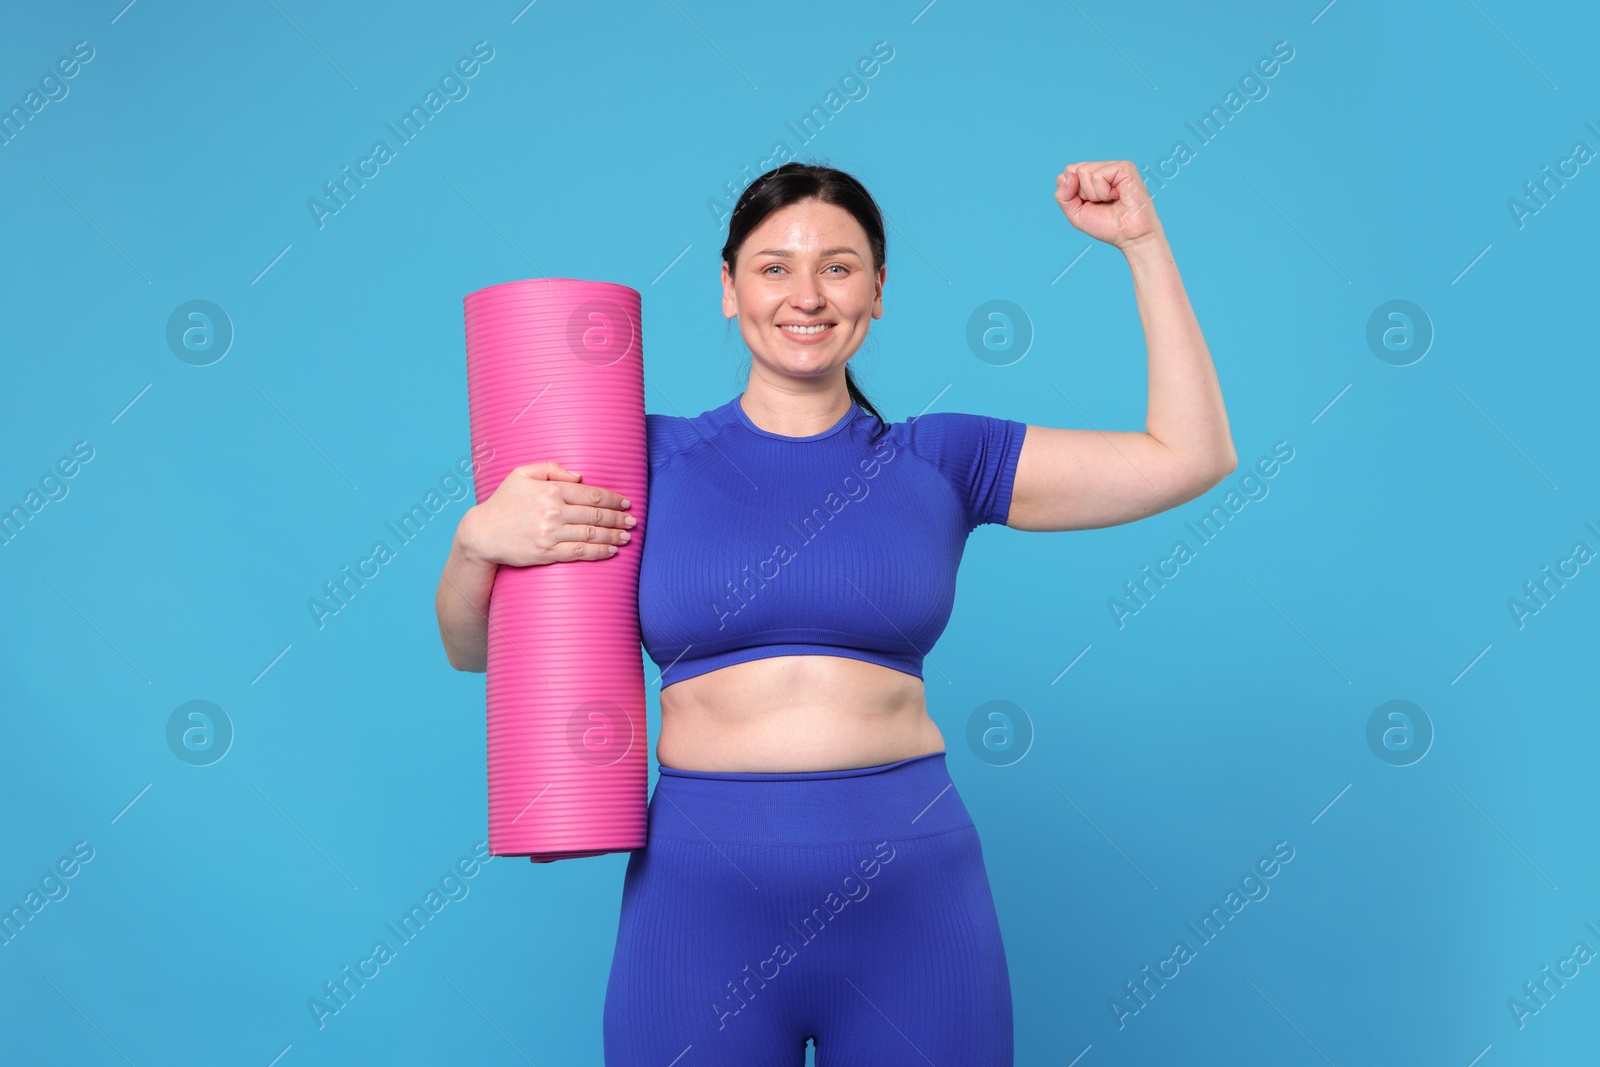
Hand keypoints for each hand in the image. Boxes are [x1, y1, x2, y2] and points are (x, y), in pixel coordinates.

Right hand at [457, 461, 634, 566]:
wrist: (482, 534)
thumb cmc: (503, 502)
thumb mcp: (521, 474)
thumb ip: (551, 469)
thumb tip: (580, 476)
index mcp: (550, 490)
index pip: (591, 495)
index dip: (612, 499)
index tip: (626, 503)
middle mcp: (553, 512)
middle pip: (596, 515)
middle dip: (618, 518)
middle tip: (632, 521)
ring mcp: (551, 534)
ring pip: (592, 535)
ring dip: (614, 536)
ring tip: (627, 537)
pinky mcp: (547, 553)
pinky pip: (581, 553)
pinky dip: (600, 552)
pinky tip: (611, 551)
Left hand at [1054, 161, 1163, 250]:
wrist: (1130, 237)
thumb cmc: (1107, 226)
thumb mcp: (1075, 213)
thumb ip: (1063, 196)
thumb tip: (1068, 176)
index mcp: (1092, 175)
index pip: (1068, 173)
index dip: (1072, 193)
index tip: (1090, 204)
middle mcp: (1103, 167)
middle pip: (1073, 170)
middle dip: (1082, 193)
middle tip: (1101, 203)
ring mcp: (1114, 166)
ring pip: (1084, 172)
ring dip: (1094, 194)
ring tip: (1111, 200)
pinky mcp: (1125, 167)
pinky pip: (1098, 176)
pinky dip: (1104, 192)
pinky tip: (1117, 196)